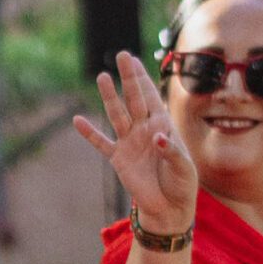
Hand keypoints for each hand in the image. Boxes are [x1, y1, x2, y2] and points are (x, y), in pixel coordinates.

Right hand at [73, 51, 197, 232]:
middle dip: (128, 78)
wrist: (169, 208)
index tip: (136, 60)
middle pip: (134, 99)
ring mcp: (129, 142)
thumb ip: (172, 151)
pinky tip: (78, 121)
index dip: (144, 79)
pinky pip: (101, 143)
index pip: (152, 98)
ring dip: (110, 97)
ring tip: (102, 77)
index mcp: (163, 127)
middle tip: (122, 56)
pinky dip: (90, 133)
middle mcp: (144, 129)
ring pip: (117, 115)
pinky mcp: (118, 159)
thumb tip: (157, 136)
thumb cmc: (181, 184)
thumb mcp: (184, 168)